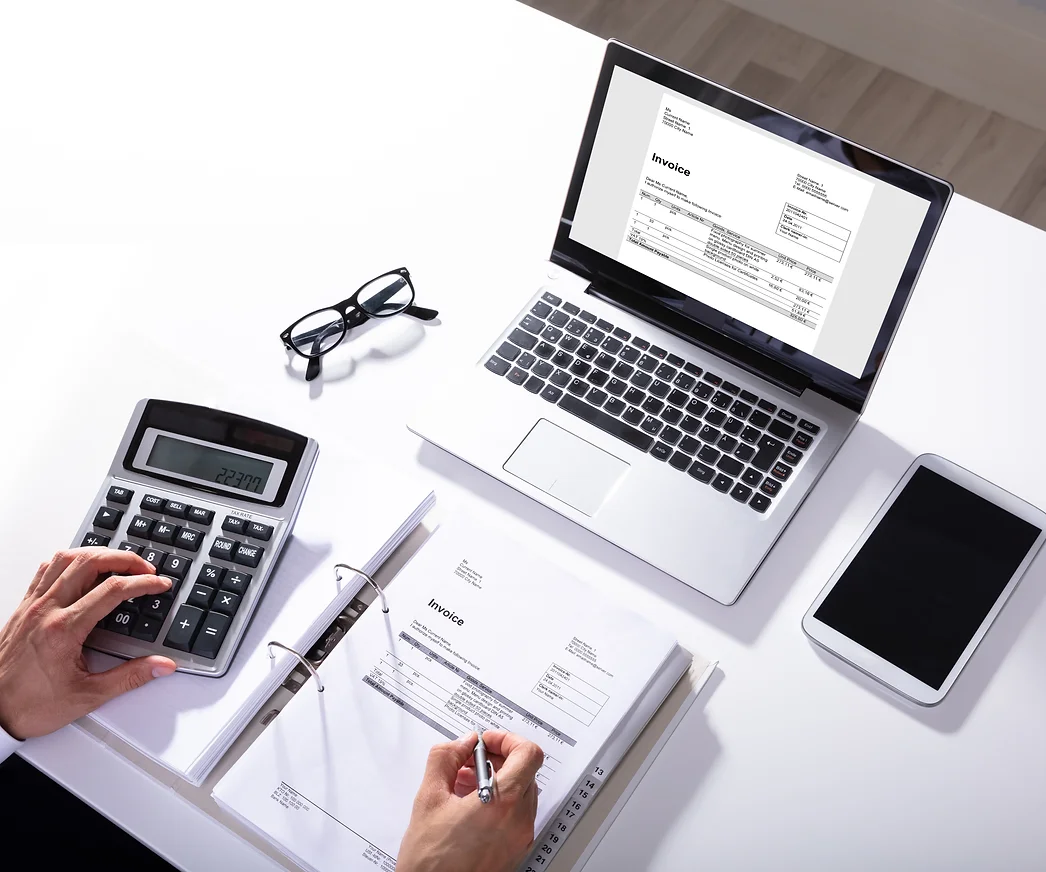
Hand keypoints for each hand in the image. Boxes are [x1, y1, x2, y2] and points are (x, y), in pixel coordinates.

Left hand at [0, 548, 177, 739]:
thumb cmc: (29, 706)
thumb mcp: (88, 696)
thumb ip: (130, 677)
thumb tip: (160, 666)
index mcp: (64, 630)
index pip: (112, 590)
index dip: (143, 583)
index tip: (159, 585)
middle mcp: (46, 610)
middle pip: (90, 562)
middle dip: (124, 559)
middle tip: (144, 568)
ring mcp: (32, 605)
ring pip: (66, 558)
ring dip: (97, 553)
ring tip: (117, 561)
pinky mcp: (23, 607)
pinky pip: (46, 569)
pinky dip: (69, 560)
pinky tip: (81, 568)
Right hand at [397, 730, 543, 871]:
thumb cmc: (430, 862)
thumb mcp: (428, 798)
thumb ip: (445, 758)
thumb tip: (461, 742)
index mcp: (503, 803)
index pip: (529, 754)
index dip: (508, 740)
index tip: (487, 741)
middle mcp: (519, 821)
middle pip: (525, 771)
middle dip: (497, 759)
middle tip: (469, 761)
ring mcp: (520, 839)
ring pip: (521, 792)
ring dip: (497, 780)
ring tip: (464, 784)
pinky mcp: (515, 851)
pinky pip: (516, 814)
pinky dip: (499, 802)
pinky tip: (469, 806)